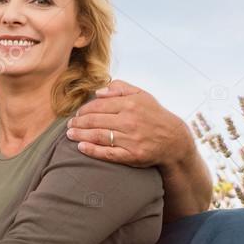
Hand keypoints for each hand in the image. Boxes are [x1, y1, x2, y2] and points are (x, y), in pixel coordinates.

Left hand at [66, 80, 190, 167]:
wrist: (174, 140)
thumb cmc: (154, 115)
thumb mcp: (142, 95)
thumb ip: (121, 88)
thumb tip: (99, 91)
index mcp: (130, 104)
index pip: (98, 106)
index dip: (84, 110)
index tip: (77, 114)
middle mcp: (130, 121)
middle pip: (95, 121)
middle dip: (78, 123)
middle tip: (69, 125)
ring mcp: (131, 139)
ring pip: (98, 136)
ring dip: (80, 135)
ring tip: (70, 135)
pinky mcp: (132, 155)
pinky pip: (108, 153)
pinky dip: (92, 150)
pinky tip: (81, 147)